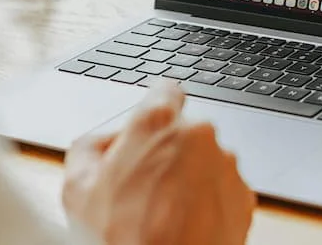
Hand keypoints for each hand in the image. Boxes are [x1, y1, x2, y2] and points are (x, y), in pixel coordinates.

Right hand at [62, 80, 255, 244]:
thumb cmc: (117, 238)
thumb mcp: (77, 187)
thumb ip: (91, 148)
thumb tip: (105, 142)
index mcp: (156, 123)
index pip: (166, 91)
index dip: (158, 105)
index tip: (158, 119)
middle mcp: (198, 136)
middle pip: (186, 134)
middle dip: (170, 154)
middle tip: (147, 189)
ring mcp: (225, 166)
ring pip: (207, 163)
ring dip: (192, 181)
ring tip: (166, 216)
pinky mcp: (244, 197)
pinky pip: (225, 191)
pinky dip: (211, 204)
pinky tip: (188, 226)